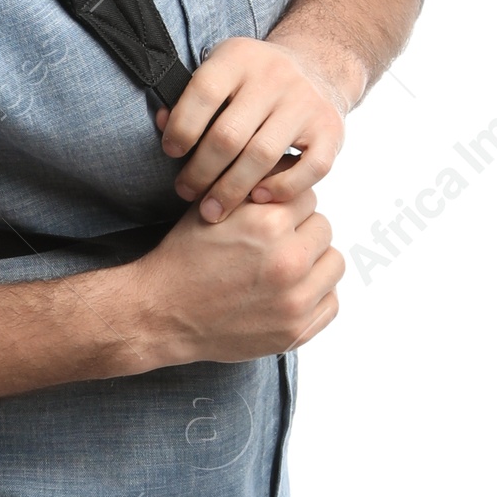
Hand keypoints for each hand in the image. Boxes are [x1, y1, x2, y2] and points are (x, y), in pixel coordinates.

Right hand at [124, 181, 344, 366]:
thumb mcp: (214, 207)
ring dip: (315, 262)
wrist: (163, 314)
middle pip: (323, 228)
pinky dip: (316, 297)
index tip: (272, 219)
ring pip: (333, 263)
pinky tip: (290, 294)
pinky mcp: (295, 330)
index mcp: (269, 223)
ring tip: (286, 269)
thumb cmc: (186, 258)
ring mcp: (294, 299)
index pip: (308, 197)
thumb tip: (293, 165)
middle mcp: (287, 260)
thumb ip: (255, 186)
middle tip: (275, 246)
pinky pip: (332, 303)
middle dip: (301, 233)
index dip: (287, 205)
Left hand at [155, 35, 346, 219]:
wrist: (316, 69)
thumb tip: (161, 125)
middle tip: (185, 192)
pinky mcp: (331, 129)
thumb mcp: (221, 75)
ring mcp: (307, 103)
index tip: (172, 152)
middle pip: (229, 135)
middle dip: (200, 172)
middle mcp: (276, 76)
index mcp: (240, 57)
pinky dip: (282, 189)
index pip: (204, 93)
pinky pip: (308, 169)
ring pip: (261, 157)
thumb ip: (190, 100)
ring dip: (231, 191)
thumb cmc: (253, 83)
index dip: (181, 127)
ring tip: (211, 210)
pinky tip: (259, 198)